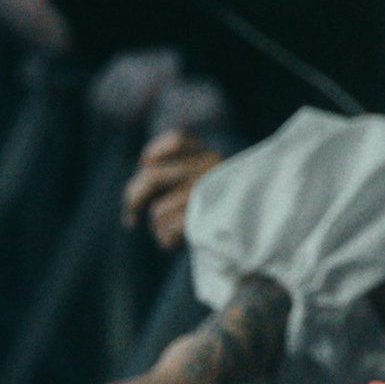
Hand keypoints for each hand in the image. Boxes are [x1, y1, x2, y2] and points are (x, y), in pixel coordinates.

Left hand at [124, 127, 225, 250]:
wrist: (253, 235)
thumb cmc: (218, 213)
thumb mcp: (200, 186)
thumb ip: (173, 178)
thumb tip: (135, 191)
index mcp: (211, 156)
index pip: (176, 140)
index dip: (154, 152)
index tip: (144, 166)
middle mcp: (210, 168)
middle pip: (151, 177)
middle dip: (133, 200)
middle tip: (130, 219)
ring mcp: (207, 192)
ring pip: (157, 210)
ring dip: (158, 228)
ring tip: (176, 234)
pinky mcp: (204, 216)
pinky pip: (166, 229)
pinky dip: (166, 241)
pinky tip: (180, 243)